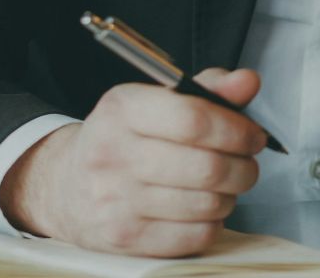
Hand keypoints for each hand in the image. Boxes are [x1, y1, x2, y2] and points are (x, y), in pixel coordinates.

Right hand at [0, 68, 264, 256]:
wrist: (66, 187)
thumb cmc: (125, 139)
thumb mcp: (157, 101)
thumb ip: (209, 89)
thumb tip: (248, 81)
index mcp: (122, 109)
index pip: (193, 119)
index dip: (237, 129)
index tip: (253, 135)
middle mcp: (112, 153)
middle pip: (206, 166)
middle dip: (243, 167)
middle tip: (247, 163)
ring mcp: (114, 200)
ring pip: (206, 203)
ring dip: (230, 195)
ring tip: (224, 186)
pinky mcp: (122, 238)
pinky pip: (194, 235)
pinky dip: (213, 223)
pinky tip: (203, 210)